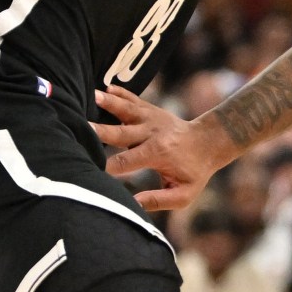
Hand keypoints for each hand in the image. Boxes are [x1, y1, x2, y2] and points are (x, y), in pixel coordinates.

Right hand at [94, 85, 227, 211]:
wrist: (209, 142)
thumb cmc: (195, 171)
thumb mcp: (184, 193)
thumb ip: (158, 200)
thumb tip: (132, 205)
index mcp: (157, 153)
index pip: (126, 162)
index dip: (107, 166)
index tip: (88, 167)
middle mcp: (151, 132)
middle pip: (120, 133)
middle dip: (100, 131)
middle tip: (82, 127)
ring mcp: (150, 118)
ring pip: (126, 109)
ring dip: (109, 103)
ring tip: (92, 95)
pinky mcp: (150, 110)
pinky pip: (132, 99)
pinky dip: (119, 93)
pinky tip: (105, 87)